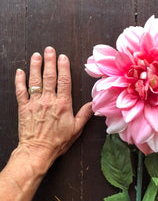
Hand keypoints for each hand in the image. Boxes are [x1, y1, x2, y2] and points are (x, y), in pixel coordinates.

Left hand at [14, 46, 92, 171]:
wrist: (37, 151)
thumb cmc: (58, 141)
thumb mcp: (76, 129)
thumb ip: (84, 114)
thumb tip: (94, 104)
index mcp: (62, 104)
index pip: (63, 81)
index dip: (63, 67)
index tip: (63, 57)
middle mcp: (48, 100)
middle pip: (49, 76)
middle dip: (49, 61)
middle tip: (49, 50)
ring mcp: (34, 102)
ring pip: (35, 80)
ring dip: (35, 66)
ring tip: (36, 55)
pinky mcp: (23, 107)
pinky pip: (20, 91)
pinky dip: (19, 80)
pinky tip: (19, 71)